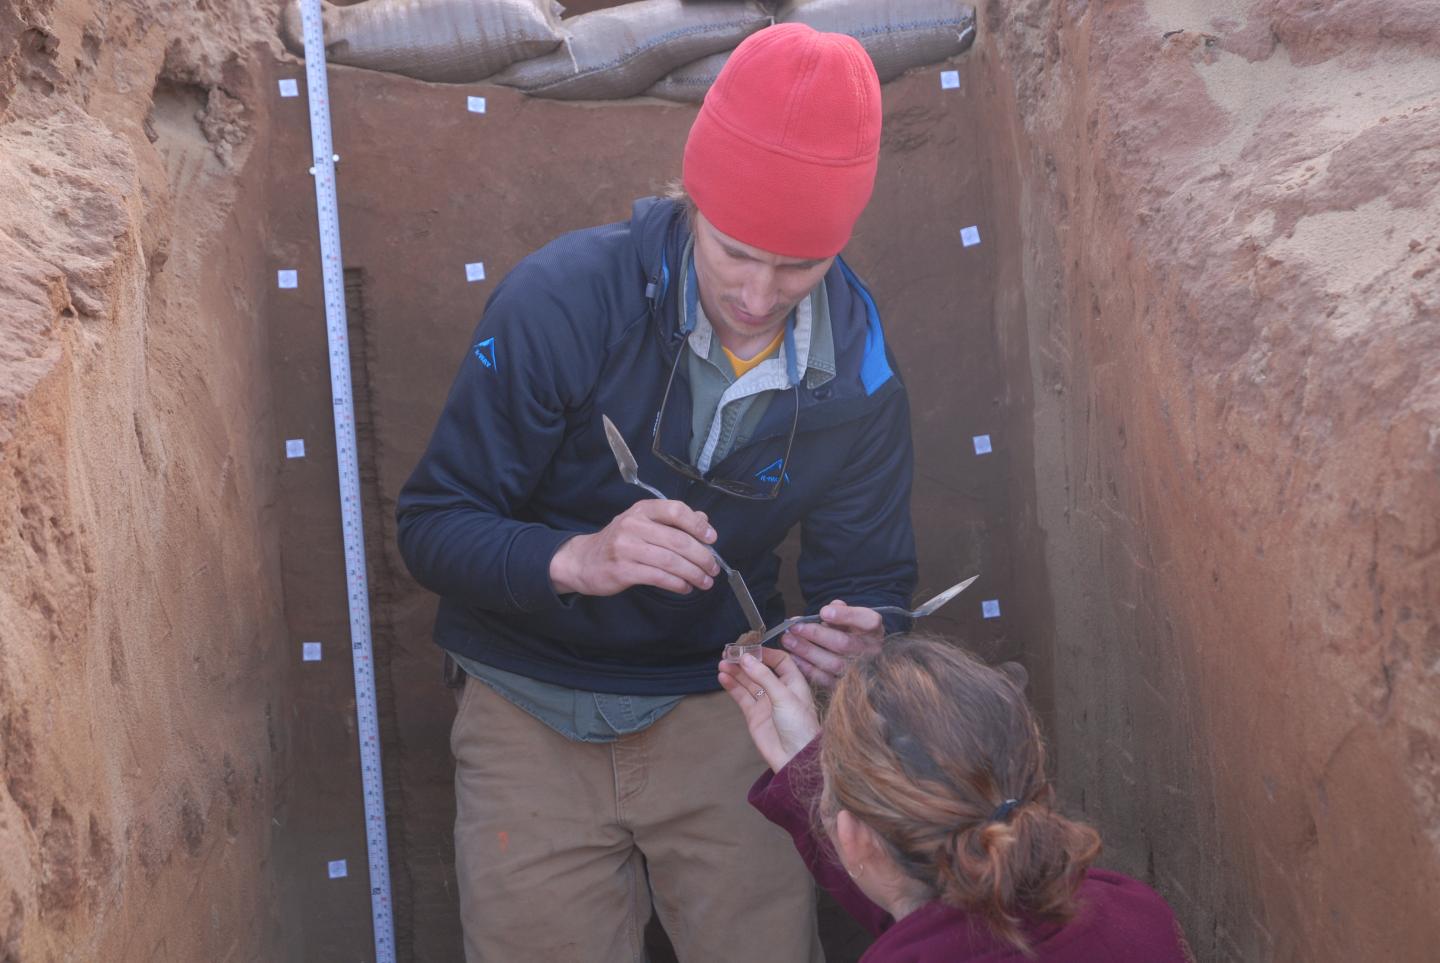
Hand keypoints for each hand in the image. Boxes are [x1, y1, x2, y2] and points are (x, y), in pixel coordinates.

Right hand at [549, 500, 719, 595]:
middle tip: (713, 568)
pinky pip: (658, 577)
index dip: (697, 525)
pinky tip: (685, 588)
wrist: (583, 561)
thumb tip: (704, 522)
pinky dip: (677, 584)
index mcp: (642, 510)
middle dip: (702, 557)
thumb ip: (672, 521)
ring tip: (705, 582)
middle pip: (678, 540)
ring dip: (693, 574)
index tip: (711, 539)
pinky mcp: (623, 570)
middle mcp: (634, 525)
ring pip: (670, 561)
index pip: (675, 510)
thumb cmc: (619, 542)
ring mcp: (626, 548)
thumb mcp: (643, 523)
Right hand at [718, 648, 819, 772]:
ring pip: (748, 682)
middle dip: (745, 662)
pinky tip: (723, 677)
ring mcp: (765, 703)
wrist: (796, 758)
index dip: (764, 653)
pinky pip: (741, 697)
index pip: (779, 661)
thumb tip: (746, 658)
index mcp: (793, 682)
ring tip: (722, 664)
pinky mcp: (754, 715)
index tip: (749, 647)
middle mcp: (779, 690)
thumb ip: (763, 676)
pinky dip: (732, 686)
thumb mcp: (783, 696)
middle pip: (759, 670)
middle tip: (729, 654)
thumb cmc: (800, 726)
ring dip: (736, 672)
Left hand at [780, 600, 883, 688]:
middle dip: (816, 634)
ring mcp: (860, 670)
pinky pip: (826, 679)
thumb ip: (841, 611)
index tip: (823, 612)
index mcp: (874, 630)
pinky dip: (807, 668)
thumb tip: (830, 608)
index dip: (846, 616)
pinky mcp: (846, 685)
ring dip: (807, 651)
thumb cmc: (851, 632)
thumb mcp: (851, 617)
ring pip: (833, 663)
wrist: (860, 657)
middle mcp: (872, 651)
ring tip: (789, 641)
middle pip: (844, 643)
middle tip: (795, 627)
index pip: (868, 621)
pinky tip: (793, 657)